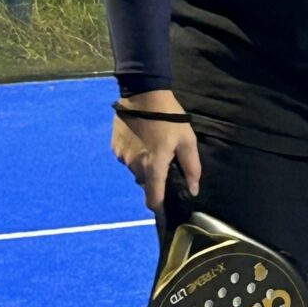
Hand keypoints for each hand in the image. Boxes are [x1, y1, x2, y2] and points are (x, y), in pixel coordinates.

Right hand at [110, 89, 200, 215]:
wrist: (142, 93)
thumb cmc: (169, 117)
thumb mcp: (187, 141)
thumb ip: (191, 168)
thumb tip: (193, 190)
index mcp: (153, 167)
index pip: (153, 199)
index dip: (159, 209)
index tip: (164, 213)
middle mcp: (134, 166)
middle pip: (145, 183)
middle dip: (155, 179)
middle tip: (165, 162)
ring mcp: (121, 156)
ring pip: (136, 171)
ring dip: (144, 166)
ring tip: (153, 146)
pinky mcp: (114, 147)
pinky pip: (127, 159)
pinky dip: (135, 155)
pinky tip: (141, 139)